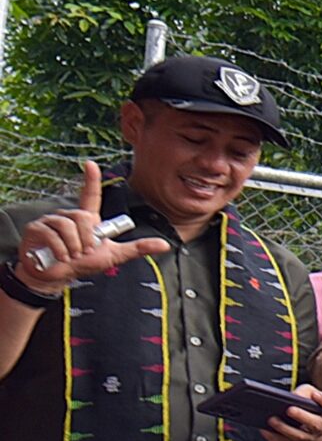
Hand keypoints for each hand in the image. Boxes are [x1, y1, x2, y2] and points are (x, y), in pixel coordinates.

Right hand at [12, 161, 171, 294]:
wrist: (57, 276)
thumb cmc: (82, 264)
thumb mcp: (113, 256)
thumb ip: (137, 248)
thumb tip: (165, 244)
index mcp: (87, 218)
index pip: (90, 195)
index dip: (91, 179)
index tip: (90, 164)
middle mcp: (69, 215)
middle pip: (83, 216)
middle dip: (87, 238)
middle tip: (84, 252)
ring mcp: (51, 220)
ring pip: (67, 225)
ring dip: (74, 245)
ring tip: (72, 255)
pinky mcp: (36, 229)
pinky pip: (52, 234)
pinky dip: (60, 249)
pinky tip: (61, 256)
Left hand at [261, 383, 321, 440]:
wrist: (312, 425)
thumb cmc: (313, 407)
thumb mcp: (313, 394)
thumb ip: (306, 392)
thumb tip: (294, 396)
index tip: (315, 394)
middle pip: (316, 424)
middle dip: (302, 416)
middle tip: (290, 409)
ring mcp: (312, 439)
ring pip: (300, 436)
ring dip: (285, 428)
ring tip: (272, 419)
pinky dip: (274, 437)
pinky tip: (265, 430)